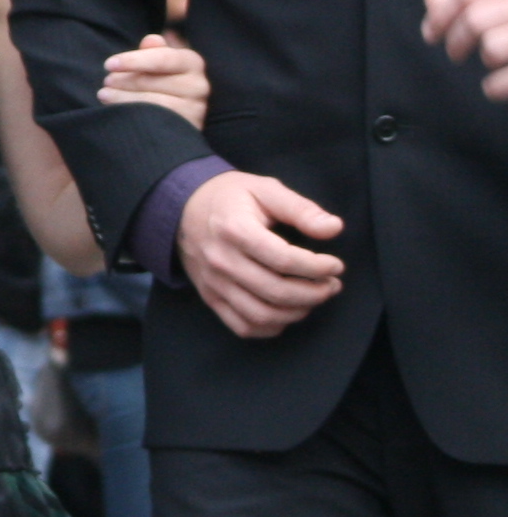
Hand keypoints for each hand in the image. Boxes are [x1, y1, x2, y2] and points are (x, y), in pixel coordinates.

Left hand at [98, 35, 208, 126]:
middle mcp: (199, 85)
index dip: (133, 60)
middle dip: (123, 80)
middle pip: (151, 81)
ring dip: (121, 98)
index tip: (108, 64)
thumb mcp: (158, 64)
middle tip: (106, 82)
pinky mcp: (188, 127)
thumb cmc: (162, 82)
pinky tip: (117, 111)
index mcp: (191, 62)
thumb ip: (153, 51)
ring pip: (150, 102)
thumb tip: (151, 40)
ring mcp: (195, 108)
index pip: (162, 58)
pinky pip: (154, 121)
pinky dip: (132, 115)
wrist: (176, 118)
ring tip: (104, 94)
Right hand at [174, 168, 345, 337]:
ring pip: (262, 314)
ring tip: (313, 297)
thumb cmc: (230, 197)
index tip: (336, 265)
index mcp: (235, 229)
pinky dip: (271, 327)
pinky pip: (243, 326)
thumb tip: (334, 228)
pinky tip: (287, 311)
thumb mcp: (265, 189)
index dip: (317, 267)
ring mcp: (213, 282)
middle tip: (331, 284)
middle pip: (276, 291)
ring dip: (297, 312)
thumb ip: (301, 209)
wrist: (181, 208)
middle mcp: (221, 260)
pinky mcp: (210, 297)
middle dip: (315, 293)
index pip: (283, 259)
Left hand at [423, 0, 507, 98]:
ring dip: (487, 58)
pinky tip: (494, 88)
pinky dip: (495, 87)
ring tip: (495, 61)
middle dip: (456, 41)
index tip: (430, 34)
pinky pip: (507, 78)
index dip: (439, 16)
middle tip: (455, 54)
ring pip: (493, 46)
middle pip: (474, 18)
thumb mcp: (503, 0)